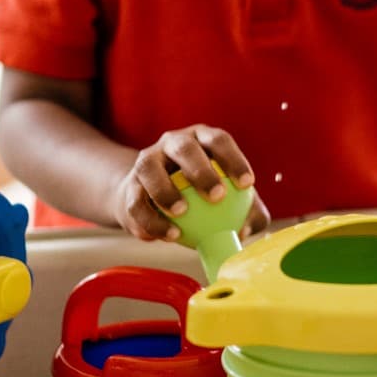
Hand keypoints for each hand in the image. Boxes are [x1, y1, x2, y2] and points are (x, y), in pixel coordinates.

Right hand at [111, 124, 271, 241]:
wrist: (156, 202)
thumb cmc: (202, 199)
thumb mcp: (229, 201)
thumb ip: (245, 213)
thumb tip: (247, 229)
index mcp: (202, 140)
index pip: (219, 140)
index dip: (233, 159)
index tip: (247, 185)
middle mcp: (173, 143)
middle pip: (185, 147)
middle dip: (201, 170)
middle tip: (218, 196)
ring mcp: (148, 160)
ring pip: (150, 167)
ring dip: (166, 190)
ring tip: (182, 213)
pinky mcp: (129, 185)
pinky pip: (136, 202)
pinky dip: (152, 220)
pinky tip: (170, 236)